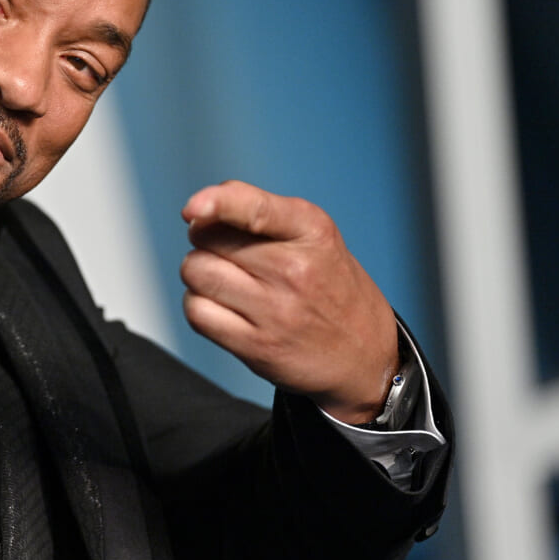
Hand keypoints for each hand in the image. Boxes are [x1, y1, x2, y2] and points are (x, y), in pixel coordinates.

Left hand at [179, 180, 397, 423]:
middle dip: (207, 242)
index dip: (215, 203)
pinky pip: (196, 311)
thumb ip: (259, 213)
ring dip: (200, 274)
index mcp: (312, 231)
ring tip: (229, 283)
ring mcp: (275, 310)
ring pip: (195, 272)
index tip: (192, 209)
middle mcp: (294, 268)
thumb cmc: (330, 287)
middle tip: (233, 257)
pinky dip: (199, 306)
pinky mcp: (256, 346)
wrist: (366, 356)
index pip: (253, 207)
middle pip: (208, 238)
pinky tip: (225, 309)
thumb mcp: (314, 236)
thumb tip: (195, 213)